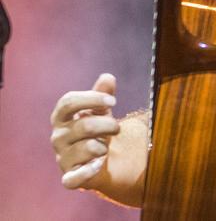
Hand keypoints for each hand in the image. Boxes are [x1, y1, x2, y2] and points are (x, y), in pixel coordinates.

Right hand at [50, 74, 118, 189]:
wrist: (99, 157)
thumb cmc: (97, 128)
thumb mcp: (101, 110)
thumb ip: (103, 94)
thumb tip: (107, 77)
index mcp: (62, 117)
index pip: (68, 102)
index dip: (91, 99)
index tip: (113, 101)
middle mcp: (58, 137)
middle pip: (84, 125)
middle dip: (108, 125)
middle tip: (117, 127)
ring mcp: (62, 158)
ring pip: (87, 148)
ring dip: (104, 146)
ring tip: (107, 147)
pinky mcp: (70, 178)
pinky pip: (74, 178)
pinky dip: (87, 172)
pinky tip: (98, 164)